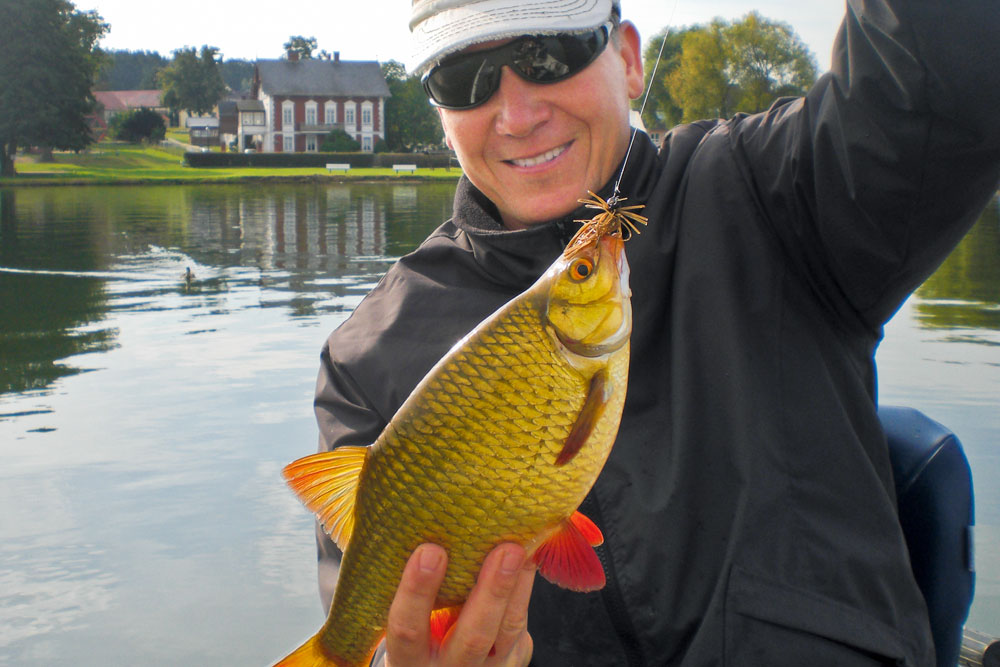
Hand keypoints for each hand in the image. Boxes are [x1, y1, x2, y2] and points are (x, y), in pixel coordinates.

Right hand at [384, 543, 535, 665]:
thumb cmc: (418, 637)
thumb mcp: (409, 625)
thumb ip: (418, 597)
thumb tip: (434, 536)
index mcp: (409, 660)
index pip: (408, 629)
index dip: (417, 593)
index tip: (430, 551)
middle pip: (473, 637)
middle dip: (492, 592)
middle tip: (505, 549)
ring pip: (508, 633)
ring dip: (518, 588)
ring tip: (523, 549)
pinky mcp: (511, 664)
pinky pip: (521, 629)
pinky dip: (524, 592)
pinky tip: (527, 561)